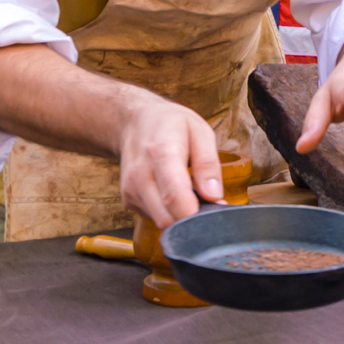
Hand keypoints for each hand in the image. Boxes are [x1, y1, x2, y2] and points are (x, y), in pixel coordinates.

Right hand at [116, 91, 223, 228]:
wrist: (134, 123)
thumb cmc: (171, 124)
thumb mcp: (200, 131)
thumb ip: (208, 163)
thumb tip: (215, 195)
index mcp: (161, 154)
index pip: (174, 196)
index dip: (194, 213)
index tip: (214, 210)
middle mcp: (140, 176)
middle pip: (166, 217)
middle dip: (192, 218)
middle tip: (209, 203)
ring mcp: (131, 190)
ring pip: (161, 221)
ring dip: (181, 216)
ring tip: (192, 194)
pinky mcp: (128, 200)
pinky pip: (154, 217)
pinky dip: (169, 212)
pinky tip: (175, 194)